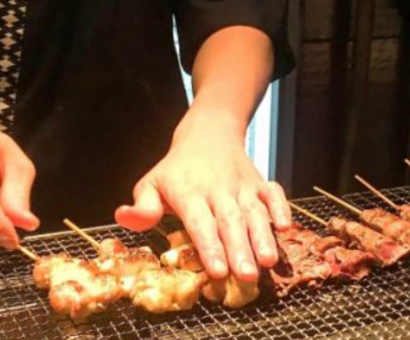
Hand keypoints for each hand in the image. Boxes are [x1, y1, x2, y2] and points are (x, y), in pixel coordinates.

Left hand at [115, 110, 290, 281]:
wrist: (208, 133)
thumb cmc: (176, 168)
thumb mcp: (152, 183)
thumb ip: (143, 207)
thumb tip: (123, 218)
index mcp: (189, 193)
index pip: (199, 222)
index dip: (208, 246)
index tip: (216, 270)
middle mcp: (217, 190)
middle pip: (229, 221)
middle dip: (239, 249)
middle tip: (246, 276)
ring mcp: (241, 185)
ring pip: (254, 211)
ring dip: (262, 236)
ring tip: (269, 261)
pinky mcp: (259, 182)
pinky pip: (273, 193)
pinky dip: (281, 207)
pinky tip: (286, 226)